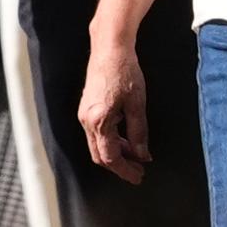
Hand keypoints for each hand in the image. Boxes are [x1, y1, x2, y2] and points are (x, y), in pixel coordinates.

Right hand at [78, 35, 151, 180]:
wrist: (110, 48)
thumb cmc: (125, 71)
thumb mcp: (137, 104)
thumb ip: (139, 132)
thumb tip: (142, 154)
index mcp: (99, 120)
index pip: (110, 156)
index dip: (124, 170)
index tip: (138, 177)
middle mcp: (86, 120)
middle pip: (100, 155)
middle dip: (119, 165)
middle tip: (139, 171)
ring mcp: (84, 114)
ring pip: (98, 145)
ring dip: (116, 153)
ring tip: (136, 155)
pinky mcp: (87, 108)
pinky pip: (96, 133)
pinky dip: (111, 141)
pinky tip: (126, 139)